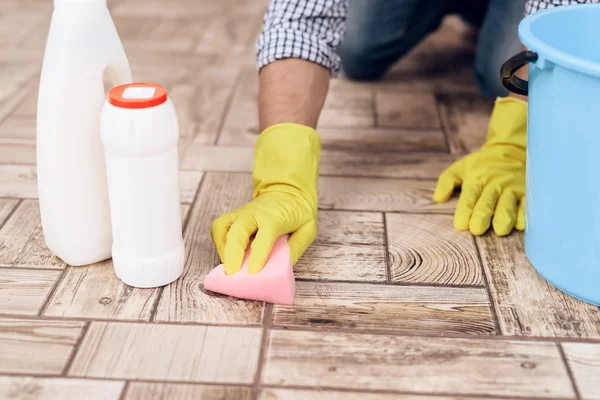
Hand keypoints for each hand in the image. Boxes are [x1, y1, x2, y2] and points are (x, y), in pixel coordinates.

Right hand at [211, 190, 316, 274]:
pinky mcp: (233, 216)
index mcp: (274, 218)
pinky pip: (219, 228)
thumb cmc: (298, 211)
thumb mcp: (307, 228)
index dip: (258, 255)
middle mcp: (253, 214)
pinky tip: (227, 255)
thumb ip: (296, 247)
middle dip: (232, 254)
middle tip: (232, 274)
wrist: (287, 190)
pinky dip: (219, 242)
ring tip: (228, 266)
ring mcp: (240, 214)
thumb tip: (282, 267)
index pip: (263, 237)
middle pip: (237, 232)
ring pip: (221, 228)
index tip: (253, 272)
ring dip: (222, 248)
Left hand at [433, 97, 526, 235]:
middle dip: (482, 216)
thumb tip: (437, 198)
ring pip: (508, 205)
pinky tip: (520, 224)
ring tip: (500, 230)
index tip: (460, 225)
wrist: (511, 149)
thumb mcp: (461, 167)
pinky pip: (527, 205)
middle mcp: (495, 184)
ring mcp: (512, 188)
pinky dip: (524, 215)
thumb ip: (446, 181)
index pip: (469, 197)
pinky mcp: (528, 191)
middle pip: (487, 202)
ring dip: (504, 218)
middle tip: (476, 230)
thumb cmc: (482, 164)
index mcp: (477, 179)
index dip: (464, 211)